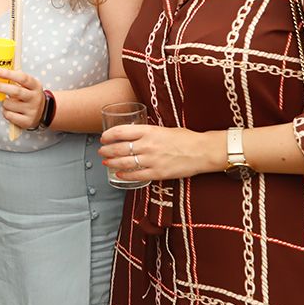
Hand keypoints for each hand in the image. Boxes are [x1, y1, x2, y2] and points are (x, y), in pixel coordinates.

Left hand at [0, 68, 44, 129]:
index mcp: (35, 86)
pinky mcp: (27, 121)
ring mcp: (32, 110)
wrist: (43, 113)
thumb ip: (17, 79)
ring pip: (8, 104)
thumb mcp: (29, 86)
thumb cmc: (29, 95)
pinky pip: (9, 115)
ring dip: (3, 102)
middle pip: (15, 91)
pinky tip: (10, 110)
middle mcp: (35, 98)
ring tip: (8, 102)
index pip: (22, 78)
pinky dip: (5, 112)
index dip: (8, 74)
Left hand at [98, 124, 221, 181]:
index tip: (103, 137)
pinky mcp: (157, 173)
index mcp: (149, 131)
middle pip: (119, 148)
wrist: (202, 151)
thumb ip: (148, 132)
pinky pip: (136, 175)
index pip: (121, 131)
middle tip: (101, 151)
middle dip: (106, 150)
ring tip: (106, 162)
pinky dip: (125, 175)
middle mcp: (147, 145)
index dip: (108, 135)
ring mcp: (152, 160)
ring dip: (112, 163)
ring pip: (124, 162)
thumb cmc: (185, 138)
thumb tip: (135, 135)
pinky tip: (119, 174)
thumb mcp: (164, 129)